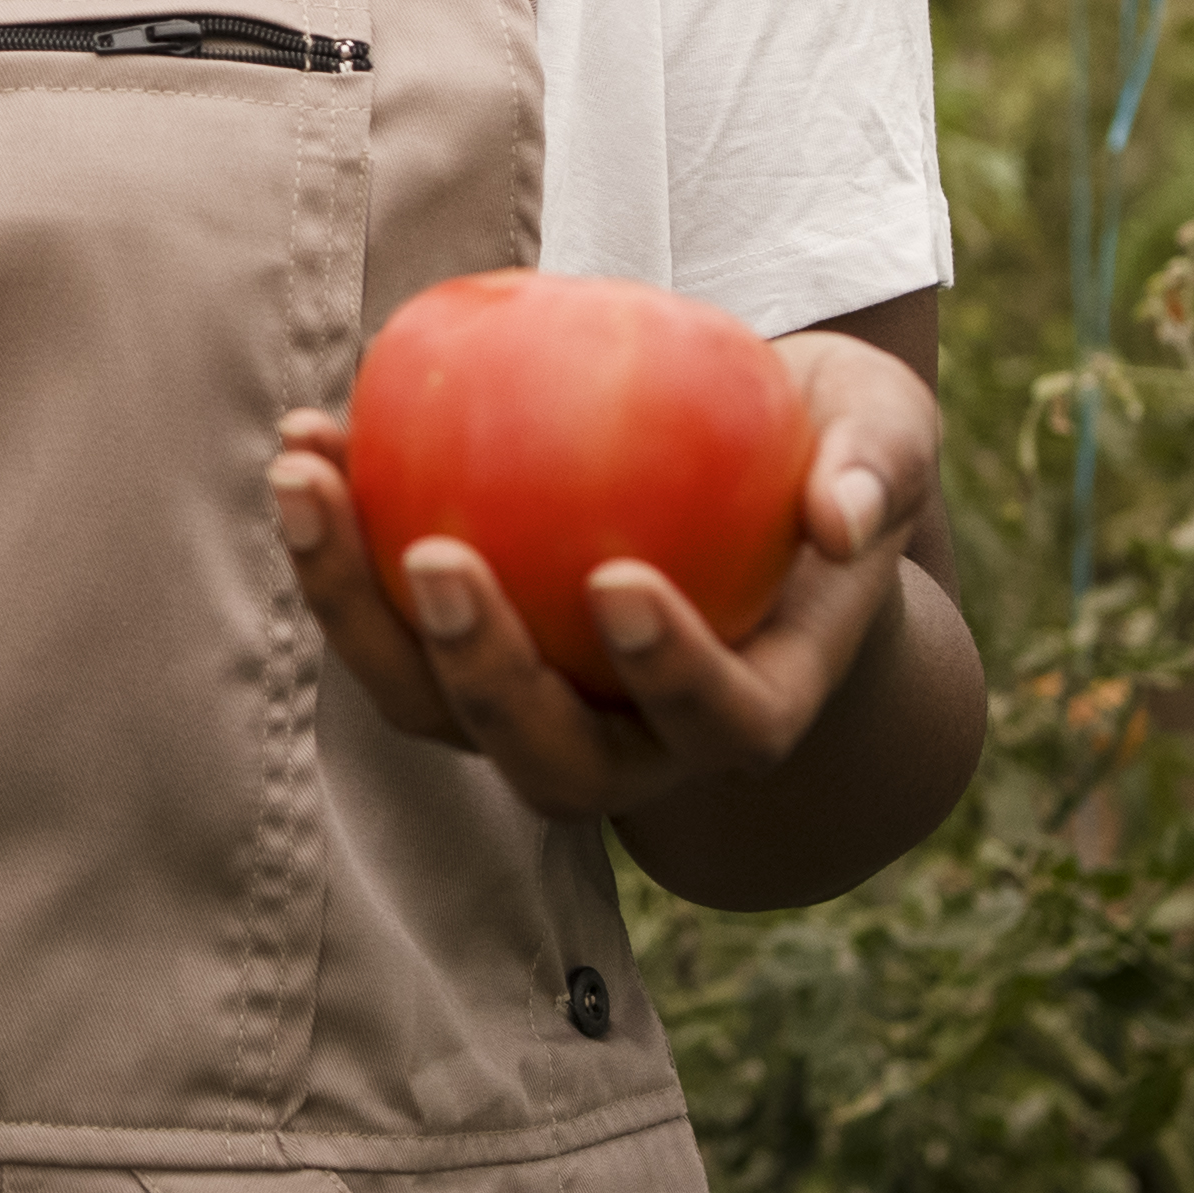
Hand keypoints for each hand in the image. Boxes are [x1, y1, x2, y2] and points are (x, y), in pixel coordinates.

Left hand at [267, 326, 938, 822]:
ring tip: (308, 478)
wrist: (747, 470)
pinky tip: (308, 435)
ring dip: (352, 606)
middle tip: (437, 555)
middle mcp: (633, 740)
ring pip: (429, 705)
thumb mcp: (885, 433)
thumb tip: (841, 515)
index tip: (618, 580)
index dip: (670, 676)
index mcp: (751, 706)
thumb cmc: (825, 450)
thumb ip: (881, 466)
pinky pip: (380, 617)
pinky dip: (332, 538)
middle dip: (484, 678)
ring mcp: (531, 706)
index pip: (721, 723)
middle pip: (549, 760)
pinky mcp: (453, 649)